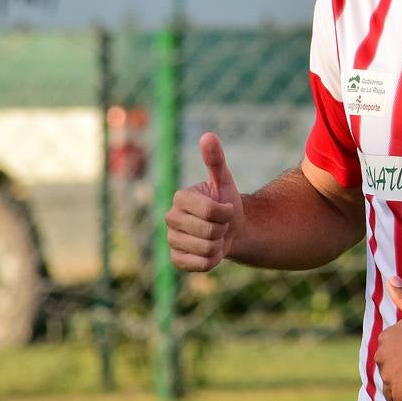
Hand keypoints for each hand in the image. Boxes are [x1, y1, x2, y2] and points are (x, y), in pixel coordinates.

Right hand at [164, 132, 240, 270]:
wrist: (231, 229)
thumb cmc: (227, 202)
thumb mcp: (225, 181)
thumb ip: (216, 160)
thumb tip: (208, 135)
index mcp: (180, 197)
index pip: (211, 210)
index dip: (227, 211)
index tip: (226, 208)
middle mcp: (170, 218)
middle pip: (210, 231)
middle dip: (224, 228)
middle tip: (222, 224)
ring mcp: (171, 240)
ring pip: (207, 249)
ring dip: (220, 244)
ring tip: (217, 236)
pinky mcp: (176, 260)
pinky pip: (201, 264)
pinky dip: (213, 260)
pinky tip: (211, 250)